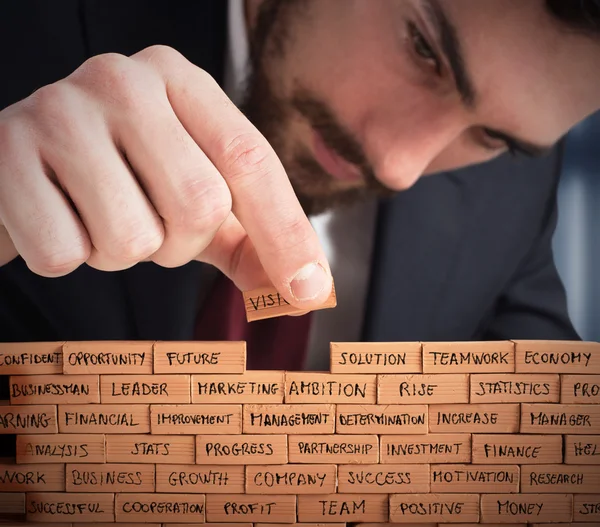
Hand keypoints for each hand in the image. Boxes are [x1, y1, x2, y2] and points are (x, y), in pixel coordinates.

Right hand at [0, 46, 331, 307]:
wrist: (18, 164)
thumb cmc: (121, 177)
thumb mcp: (191, 191)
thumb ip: (249, 236)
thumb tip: (308, 291)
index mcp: (181, 82)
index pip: (251, 160)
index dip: (286, 233)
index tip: (311, 291)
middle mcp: (124, 81)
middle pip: (199, 205)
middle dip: (180, 243)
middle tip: (149, 224)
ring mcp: (60, 111)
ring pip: (132, 239)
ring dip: (123, 252)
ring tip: (99, 216)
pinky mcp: (5, 154)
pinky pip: (65, 254)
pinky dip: (69, 256)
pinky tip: (58, 217)